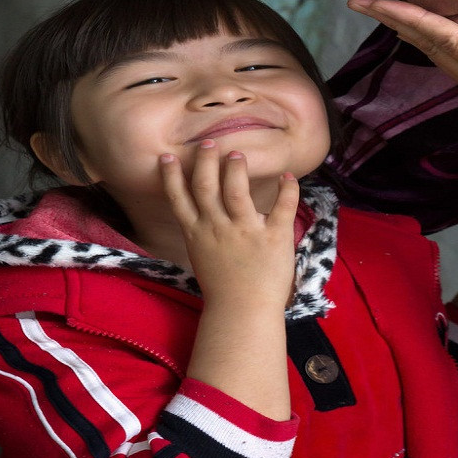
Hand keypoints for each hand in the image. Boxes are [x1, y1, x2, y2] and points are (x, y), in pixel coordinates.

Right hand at [160, 140, 298, 419]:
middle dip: (204, 162)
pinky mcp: (273, 237)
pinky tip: (289, 175)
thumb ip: (205, 233)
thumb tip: (208, 214)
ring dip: (235, 169)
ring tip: (237, 154)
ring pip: (236, 191)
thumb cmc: (224, 290)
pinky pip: (282, 207)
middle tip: (208, 143)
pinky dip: (288, 190)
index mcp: (198, 234)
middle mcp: (217, 228)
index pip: (180, 199)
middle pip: (205, 187)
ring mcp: (245, 231)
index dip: (172, 176)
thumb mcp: (204, 258)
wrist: (243, 313)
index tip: (168, 156)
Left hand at [350, 0, 457, 236]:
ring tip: (388, 12)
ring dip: (413, 34)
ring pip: (441, 56)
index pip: (447, 40)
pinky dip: (438, 45)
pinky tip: (436, 37)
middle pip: (432, 47)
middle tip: (360, 1)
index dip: (409, 18)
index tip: (372, 3)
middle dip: (396, 22)